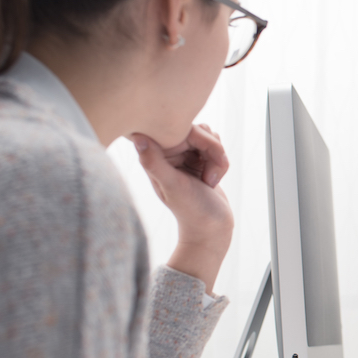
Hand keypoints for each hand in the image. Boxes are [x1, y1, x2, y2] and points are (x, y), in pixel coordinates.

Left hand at [132, 124, 233, 292]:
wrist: (212, 228)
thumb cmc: (191, 210)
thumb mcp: (172, 186)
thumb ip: (154, 162)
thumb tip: (137, 137)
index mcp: (156, 156)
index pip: (179, 128)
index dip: (195, 137)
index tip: (199, 156)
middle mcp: (169, 153)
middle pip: (198, 130)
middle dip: (211, 150)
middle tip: (209, 176)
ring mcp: (186, 156)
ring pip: (210, 138)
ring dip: (217, 158)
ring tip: (210, 180)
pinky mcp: (201, 161)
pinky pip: (216, 148)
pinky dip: (221, 163)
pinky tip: (214, 180)